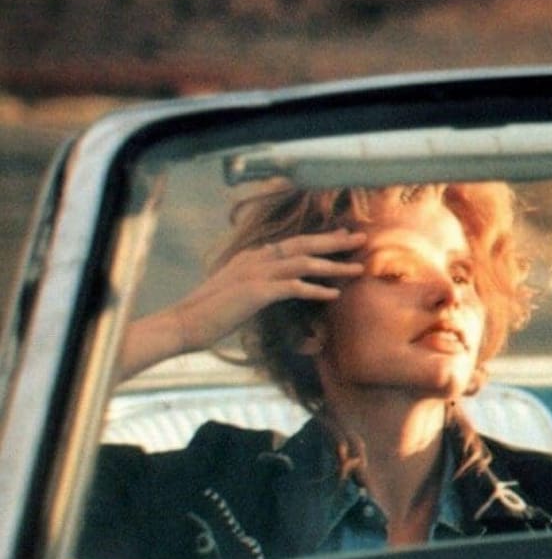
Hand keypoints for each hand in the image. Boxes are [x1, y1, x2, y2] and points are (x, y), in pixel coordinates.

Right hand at [118, 229, 366, 378]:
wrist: (184, 323)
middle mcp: (256, 259)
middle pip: (303, 244)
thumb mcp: (239, 291)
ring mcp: (255, 273)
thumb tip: (281, 284)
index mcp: (252, 256)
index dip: (320, 238)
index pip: (293, 242)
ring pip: (303, 262)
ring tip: (358, 268)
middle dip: (334, 241)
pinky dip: (315, 289)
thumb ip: (261, 283)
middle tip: (360, 238)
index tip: (343, 234)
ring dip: (333, 265)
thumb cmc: (212, 312)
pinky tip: (333, 294)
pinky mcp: (255, 292)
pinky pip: (293, 287)